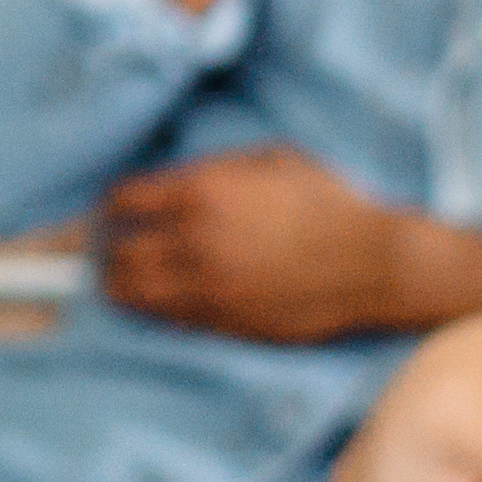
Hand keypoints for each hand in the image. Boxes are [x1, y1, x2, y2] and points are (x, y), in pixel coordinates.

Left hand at [101, 143, 453, 343]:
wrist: (374, 263)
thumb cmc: (327, 203)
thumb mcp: (269, 160)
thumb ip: (214, 169)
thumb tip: (172, 181)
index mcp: (201, 191)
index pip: (122, 199)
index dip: (112, 205)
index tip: (114, 211)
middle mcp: (194, 239)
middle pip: (115, 250)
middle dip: (108, 247)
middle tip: (110, 247)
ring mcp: (207, 285)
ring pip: (132, 291)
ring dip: (119, 284)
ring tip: (120, 279)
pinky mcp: (225, 321)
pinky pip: (166, 318)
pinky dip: (153, 309)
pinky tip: (158, 300)